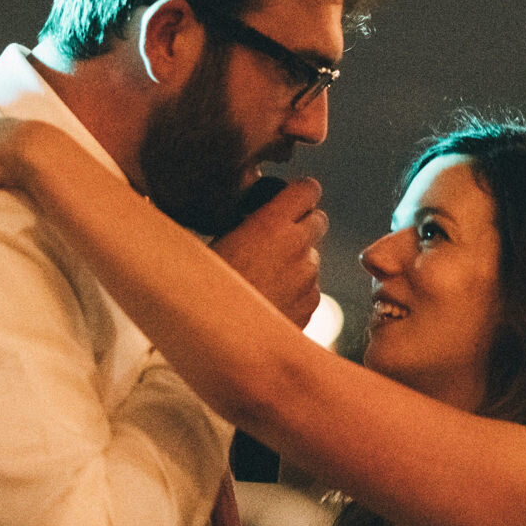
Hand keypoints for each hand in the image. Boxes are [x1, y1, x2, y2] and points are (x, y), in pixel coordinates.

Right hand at [211, 177, 326, 329]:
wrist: (217, 336)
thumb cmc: (207, 286)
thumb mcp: (220, 240)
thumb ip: (252, 222)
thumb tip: (261, 218)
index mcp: (272, 223)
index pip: (308, 189)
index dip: (300, 194)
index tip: (288, 202)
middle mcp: (298, 246)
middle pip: (319, 220)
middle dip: (303, 225)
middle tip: (277, 239)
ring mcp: (308, 277)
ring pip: (312, 258)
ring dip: (296, 263)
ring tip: (263, 280)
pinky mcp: (311, 305)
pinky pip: (310, 289)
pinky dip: (297, 292)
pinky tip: (269, 302)